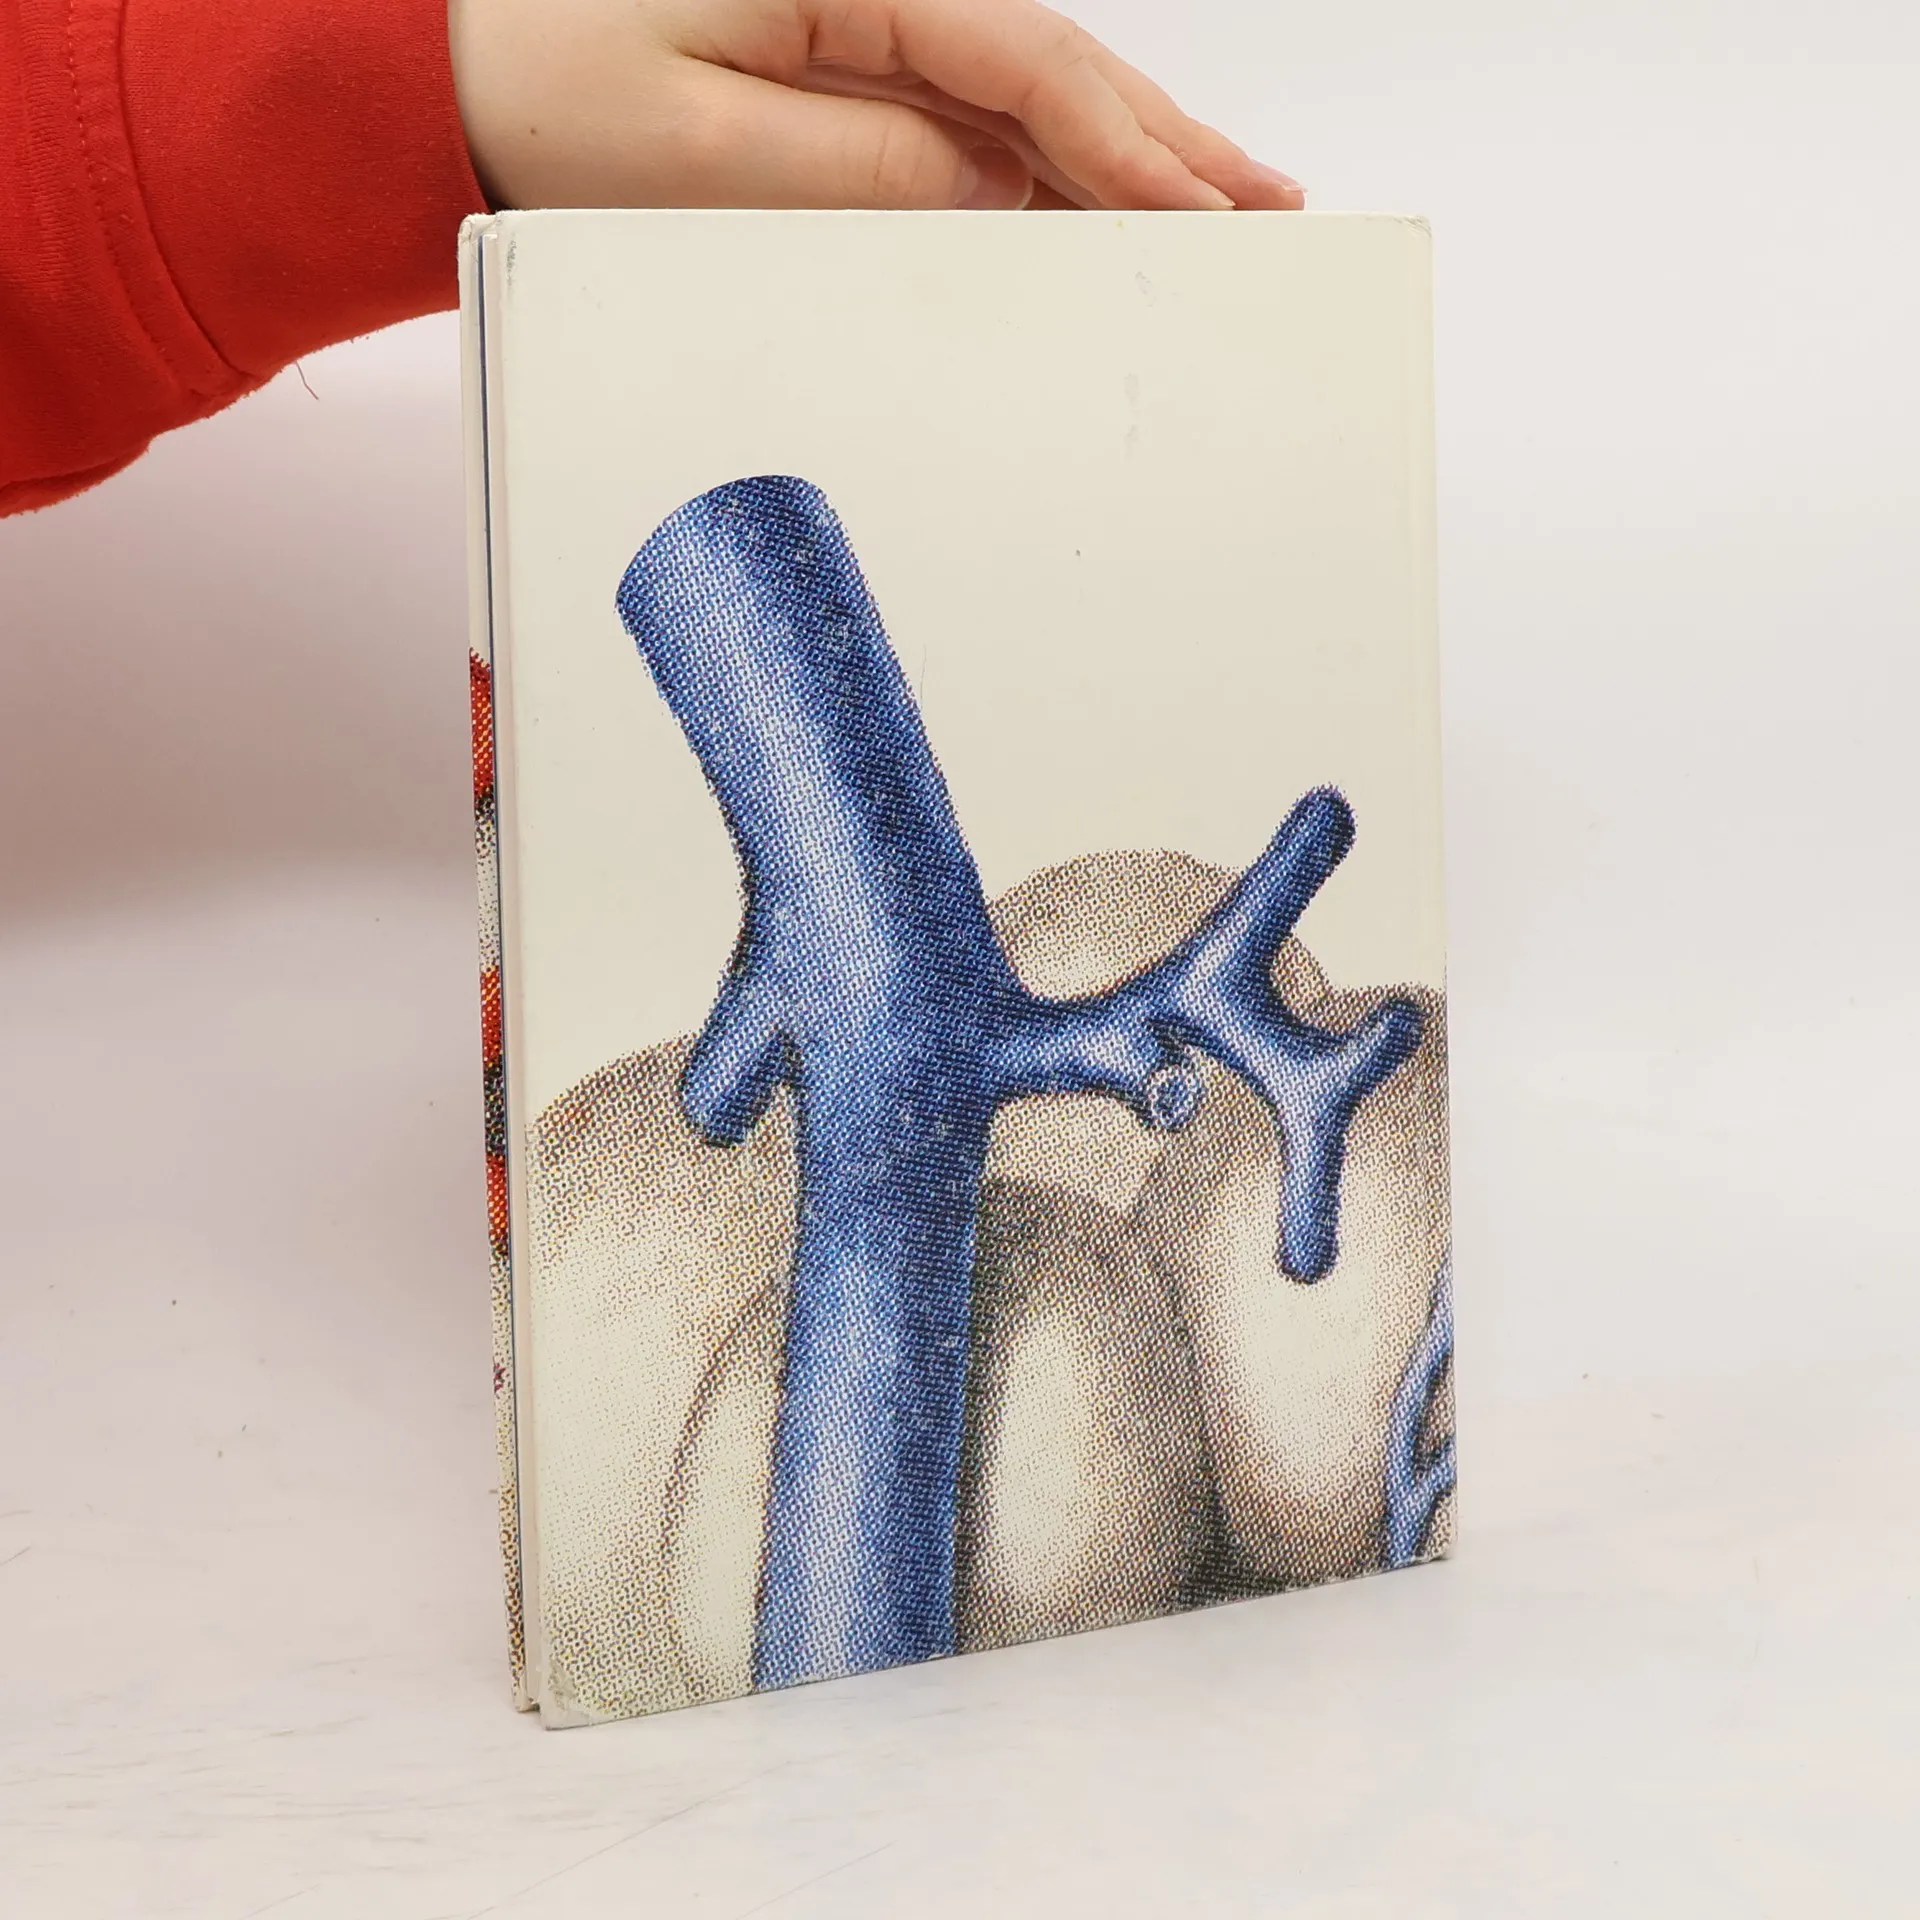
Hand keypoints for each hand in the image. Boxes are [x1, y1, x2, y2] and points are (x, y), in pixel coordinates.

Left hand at [447, 0, 1302, 214]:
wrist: (431, 77)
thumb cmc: (530, 89)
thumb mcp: (696, 151)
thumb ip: (863, 171)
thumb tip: (994, 199)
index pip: (1023, 59)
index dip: (1125, 145)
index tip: (1207, 215)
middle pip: (1050, 63)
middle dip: (1161, 141)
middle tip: (1269, 207)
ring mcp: (858, 18)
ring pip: (1021, 91)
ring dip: (1118, 156)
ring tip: (1218, 210)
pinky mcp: (838, 62)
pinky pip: (965, 114)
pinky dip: (1039, 166)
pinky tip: (1097, 206)